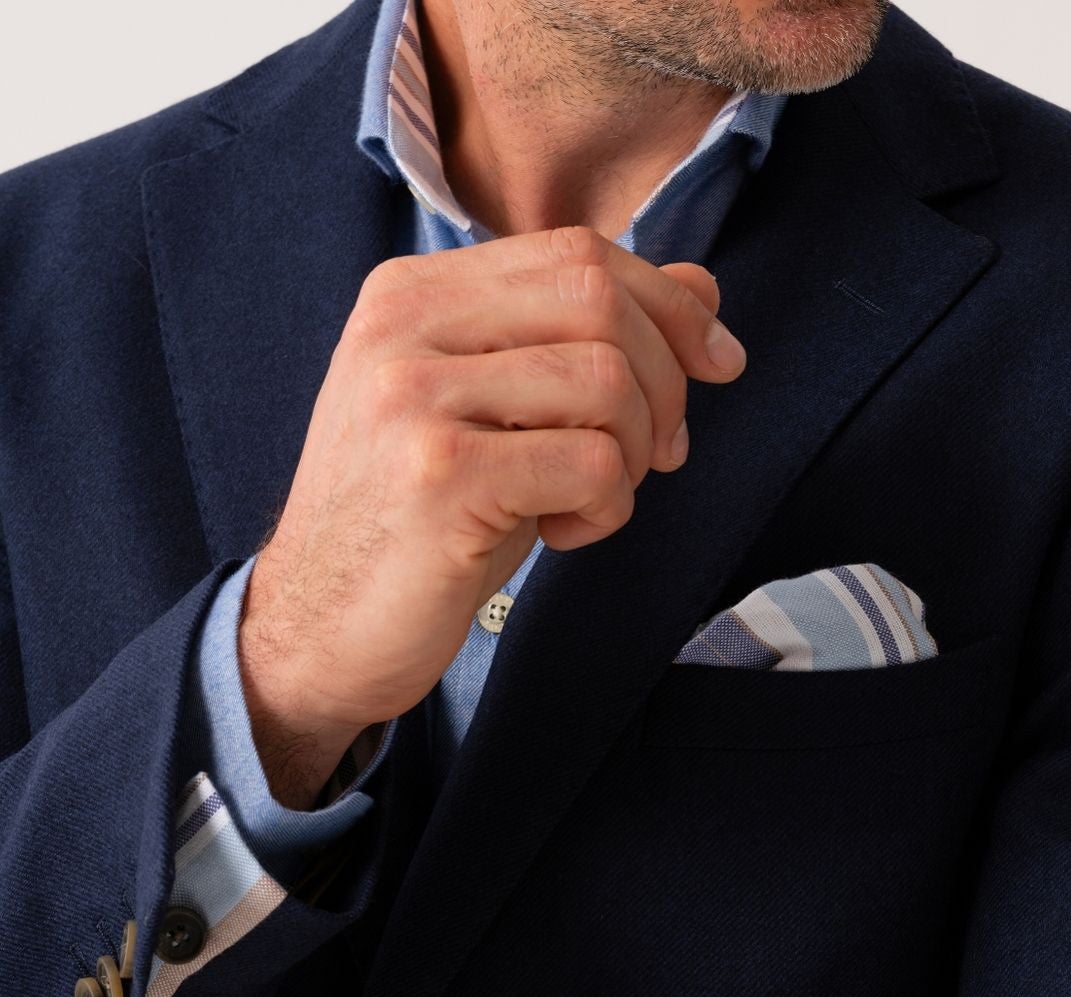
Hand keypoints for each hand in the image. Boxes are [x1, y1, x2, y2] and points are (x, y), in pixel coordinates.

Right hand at [237, 224, 746, 806]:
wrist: (317, 629)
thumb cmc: (416, 526)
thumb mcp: (497, 414)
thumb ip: (576, 342)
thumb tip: (700, 286)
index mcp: (411, 295)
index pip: (576, 254)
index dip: (669, 304)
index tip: (716, 365)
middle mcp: (403, 328)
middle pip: (600, 302)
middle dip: (666, 381)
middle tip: (660, 455)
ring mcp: (415, 399)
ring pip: (606, 382)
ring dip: (636, 454)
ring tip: (593, 501)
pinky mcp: (441, 475)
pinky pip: (593, 464)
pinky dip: (608, 507)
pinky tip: (565, 534)